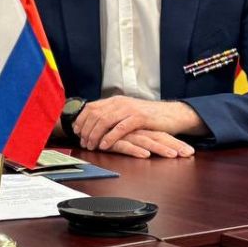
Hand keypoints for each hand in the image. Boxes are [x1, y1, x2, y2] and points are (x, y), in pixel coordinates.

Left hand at [73, 96, 204, 151]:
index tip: (76, 131)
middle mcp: (120, 103)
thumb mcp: (127, 113)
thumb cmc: (148, 117)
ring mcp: (129, 109)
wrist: (171, 114)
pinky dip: (110, 137)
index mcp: (115, 101)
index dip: (81, 120)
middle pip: (95, 115)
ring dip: (95, 135)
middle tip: (83, 142)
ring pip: (105, 121)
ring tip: (91, 145)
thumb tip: (94, 125)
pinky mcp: (139, 118)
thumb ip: (112, 116)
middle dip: (86, 130)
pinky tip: (104, 145)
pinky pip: (120, 128)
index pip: (91, 107)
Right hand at [105, 129, 194, 159]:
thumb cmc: (106, 131)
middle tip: (189, 153)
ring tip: (173, 155)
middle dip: (174, 145)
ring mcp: (124, 134)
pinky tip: (145, 155)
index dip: (175, 142)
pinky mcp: (112, 140)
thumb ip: (138, 140)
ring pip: (145, 141)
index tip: (190, 152)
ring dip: (160, 148)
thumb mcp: (125, 136)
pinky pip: (125, 145)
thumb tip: (151, 148)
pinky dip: (135, 150)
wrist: (85, 122)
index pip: (161, 135)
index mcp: (140, 129)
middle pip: (158, 137)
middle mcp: (135, 131)